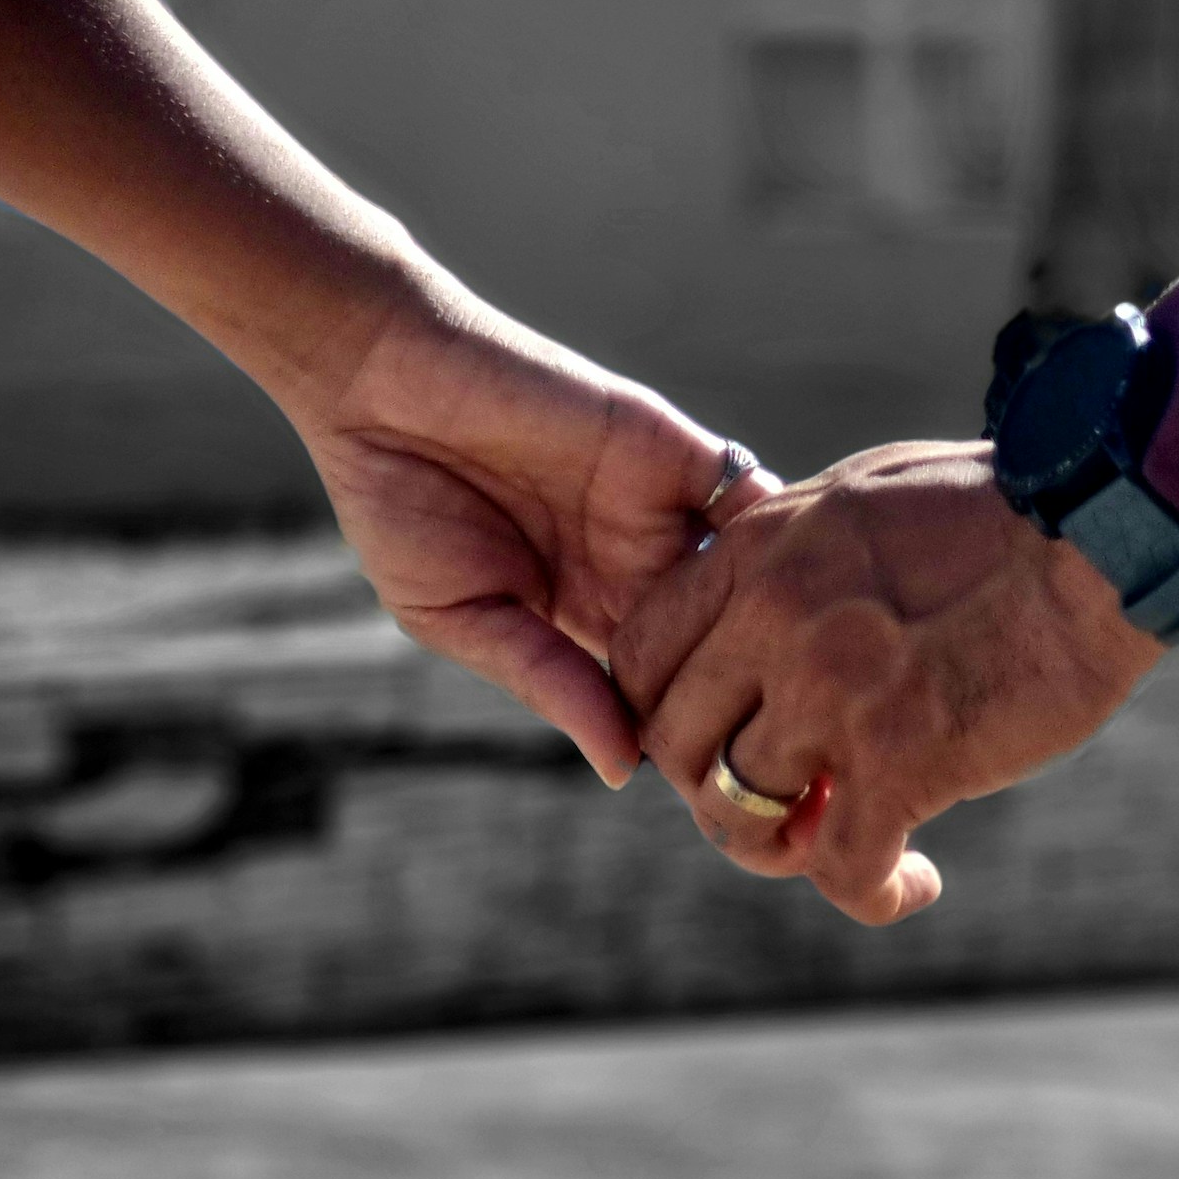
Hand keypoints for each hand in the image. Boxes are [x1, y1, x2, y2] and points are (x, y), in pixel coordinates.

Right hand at [291, 265, 773, 785]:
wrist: (382, 381)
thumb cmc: (399, 505)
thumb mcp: (464, 617)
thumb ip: (549, 683)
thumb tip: (622, 771)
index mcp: (587, 618)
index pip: (667, 692)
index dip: (697, 739)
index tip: (727, 797)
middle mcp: (636, 568)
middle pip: (726, 643)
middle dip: (755, 694)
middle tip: (785, 754)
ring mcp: (661, 509)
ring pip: (753, 575)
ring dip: (778, 618)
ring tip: (796, 677)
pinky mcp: (674, 448)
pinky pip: (751, 495)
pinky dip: (780, 536)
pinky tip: (791, 587)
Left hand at [611, 441, 1161, 923]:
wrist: (1102, 533)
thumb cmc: (1000, 508)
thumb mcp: (860, 498)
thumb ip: (789, 554)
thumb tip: (754, 603)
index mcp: (756, 556)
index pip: (639, 657)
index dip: (663, 715)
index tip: (711, 736)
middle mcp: (773, 624)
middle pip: (676, 745)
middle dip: (712, 787)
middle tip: (776, 802)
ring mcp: (831, 695)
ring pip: (739, 814)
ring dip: (780, 849)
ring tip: (834, 848)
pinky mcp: (901, 761)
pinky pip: (843, 867)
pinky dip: (874, 894)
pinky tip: (913, 885)